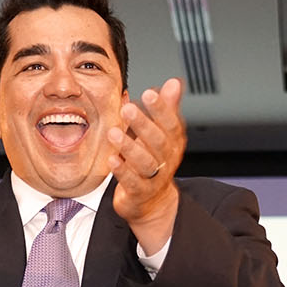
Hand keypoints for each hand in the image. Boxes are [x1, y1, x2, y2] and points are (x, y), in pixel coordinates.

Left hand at [108, 77, 185, 252]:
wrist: (152, 203)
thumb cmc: (153, 161)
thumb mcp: (161, 134)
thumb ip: (166, 109)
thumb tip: (174, 83)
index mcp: (172, 142)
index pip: (170, 123)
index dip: (161, 109)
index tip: (149, 93)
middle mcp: (166, 159)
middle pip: (158, 142)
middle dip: (143, 125)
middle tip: (128, 109)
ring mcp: (154, 178)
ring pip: (145, 162)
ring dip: (129, 147)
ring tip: (113, 133)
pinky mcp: (140, 193)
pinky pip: (132, 183)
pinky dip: (122, 171)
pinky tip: (112, 159)